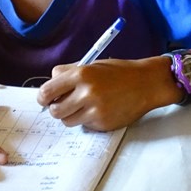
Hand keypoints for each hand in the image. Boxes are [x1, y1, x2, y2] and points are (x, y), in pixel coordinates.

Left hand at [38, 59, 164, 130]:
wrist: (147, 83)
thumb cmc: (120, 72)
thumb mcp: (93, 65)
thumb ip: (70, 73)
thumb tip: (50, 86)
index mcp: (81, 74)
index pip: (47, 91)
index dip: (43, 97)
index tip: (45, 99)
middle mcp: (86, 93)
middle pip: (55, 110)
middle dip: (57, 108)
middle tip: (64, 104)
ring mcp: (95, 110)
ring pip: (67, 121)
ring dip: (71, 115)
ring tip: (84, 106)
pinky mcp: (103, 123)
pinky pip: (85, 125)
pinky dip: (88, 119)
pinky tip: (101, 109)